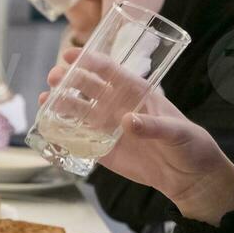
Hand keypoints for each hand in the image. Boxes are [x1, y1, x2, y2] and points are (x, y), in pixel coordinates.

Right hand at [41, 51, 233, 224]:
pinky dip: (60, 135)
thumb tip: (126, 120)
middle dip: (67, 79)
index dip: (90, 61)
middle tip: (54, 78)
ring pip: (76, 110)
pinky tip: (47, 130)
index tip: (71, 55)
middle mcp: (116, 105)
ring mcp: (106, 126)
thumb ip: (153, 126)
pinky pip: (76, 139)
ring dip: (59, 104)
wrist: (187, 177)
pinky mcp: (100, 148)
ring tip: (45, 101)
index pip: (109, 71)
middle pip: (86, 87)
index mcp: (135, 92)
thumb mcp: (177, 132)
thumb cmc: (188, 145)